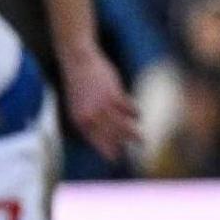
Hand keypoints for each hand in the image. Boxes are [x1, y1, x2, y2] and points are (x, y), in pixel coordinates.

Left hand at [57, 45, 139, 162]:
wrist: (78, 60)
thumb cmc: (79, 82)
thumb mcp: (78, 104)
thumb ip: (89, 118)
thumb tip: (102, 130)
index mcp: (80, 120)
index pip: (96, 142)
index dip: (106, 151)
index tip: (115, 159)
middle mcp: (91, 117)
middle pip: (111, 138)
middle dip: (121, 146)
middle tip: (128, 154)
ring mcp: (103, 107)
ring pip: (122, 127)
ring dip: (133, 135)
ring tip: (142, 140)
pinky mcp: (114, 96)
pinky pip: (129, 109)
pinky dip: (135, 112)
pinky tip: (138, 114)